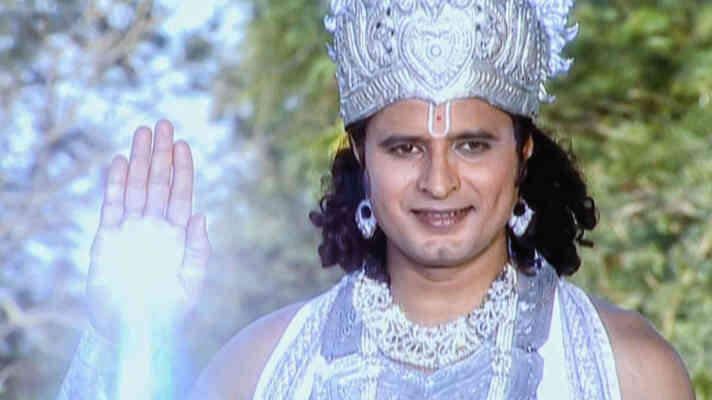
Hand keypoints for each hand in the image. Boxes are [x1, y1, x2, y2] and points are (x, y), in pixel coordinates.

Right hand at [87, 120, 210, 342]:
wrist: (133, 332)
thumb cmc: (167, 311)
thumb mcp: (191, 284)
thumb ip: (198, 250)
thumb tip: (202, 216)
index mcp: (178, 234)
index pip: (181, 194)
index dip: (183, 169)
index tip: (183, 144)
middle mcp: (155, 226)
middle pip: (159, 182)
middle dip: (161, 154)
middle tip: (163, 123)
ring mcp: (131, 229)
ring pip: (136, 187)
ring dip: (139, 160)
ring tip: (141, 132)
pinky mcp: (108, 238)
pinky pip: (112, 205)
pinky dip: (116, 184)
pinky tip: (121, 162)